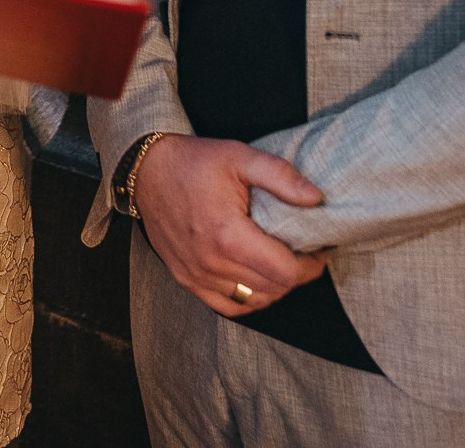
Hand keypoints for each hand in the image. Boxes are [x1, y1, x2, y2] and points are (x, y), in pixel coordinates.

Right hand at [133, 135, 327, 316]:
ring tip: (281, 264)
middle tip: (304, 253)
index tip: (319, 250)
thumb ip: (281, 176)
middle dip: (297, 274)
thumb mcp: (240, 157)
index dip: (311, 266)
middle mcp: (211, 263)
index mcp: (228, 235)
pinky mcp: (186, 279)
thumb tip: (316, 199)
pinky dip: (249, 299)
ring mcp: (196, 275)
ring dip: (275, 288)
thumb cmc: (192, 163)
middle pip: (273, 289)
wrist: (146, 171)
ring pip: (253, 301)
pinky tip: (256, 280)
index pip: (285, 272)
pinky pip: (227, 306)